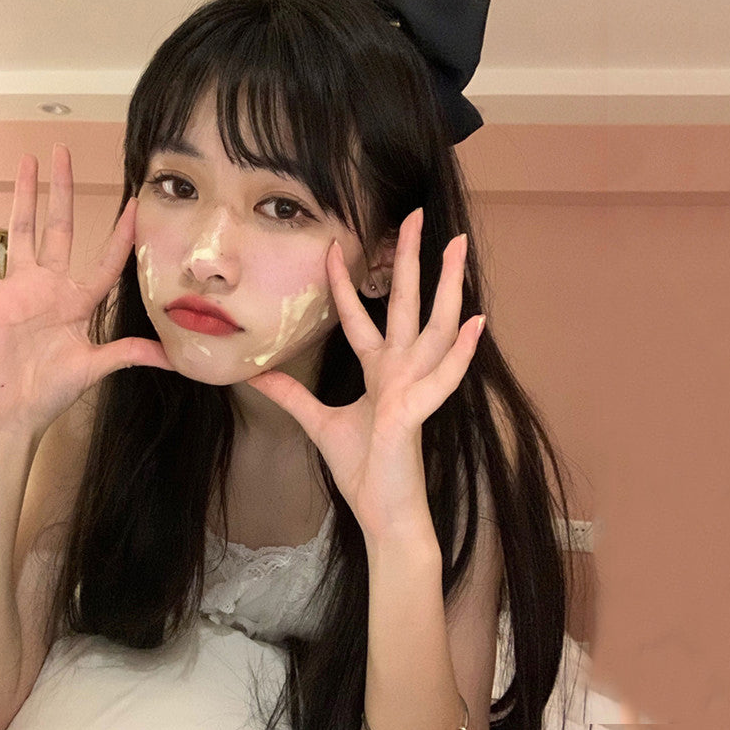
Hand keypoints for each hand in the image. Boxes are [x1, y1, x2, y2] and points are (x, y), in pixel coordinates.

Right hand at [0, 144, 173, 432]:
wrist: (15, 410)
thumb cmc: (54, 388)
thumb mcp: (96, 366)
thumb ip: (130, 354)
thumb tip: (173, 360)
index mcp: (79, 300)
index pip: (106, 259)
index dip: (121, 233)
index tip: (135, 203)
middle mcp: (51, 286)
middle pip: (59, 228)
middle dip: (61, 191)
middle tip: (63, 153)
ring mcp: (18, 289)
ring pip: (21, 232)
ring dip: (23, 197)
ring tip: (26, 162)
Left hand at [245, 208, 483, 542]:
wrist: (384, 513)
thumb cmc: (363, 469)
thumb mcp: (319, 423)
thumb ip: (290, 394)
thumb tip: (255, 373)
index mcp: (380, 371)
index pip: (361, 317)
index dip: (346, 284)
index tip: (332, 247)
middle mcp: (401, 371)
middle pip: (408, 305)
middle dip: (411, 261)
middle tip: (417, 216)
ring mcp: (413, 388)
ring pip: (434, 328)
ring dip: (448, 288)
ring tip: (456, 249)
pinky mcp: (416, 413)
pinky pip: (443, 378)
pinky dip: (459, 353)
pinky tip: (475, 322)